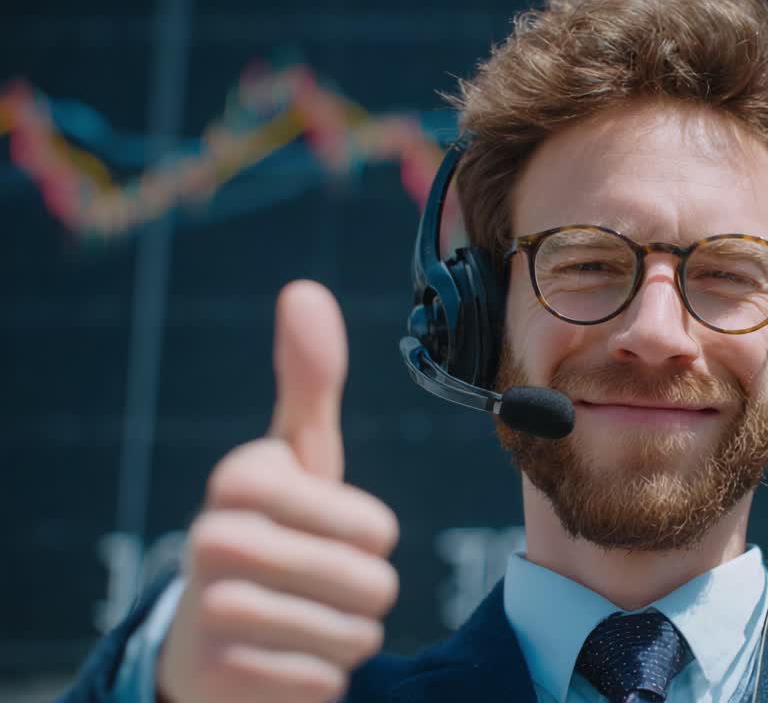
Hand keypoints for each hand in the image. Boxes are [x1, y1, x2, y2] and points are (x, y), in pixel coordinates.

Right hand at [156, 281, 399, 702]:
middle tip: (313, 585)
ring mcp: (212, 613)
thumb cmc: (272, 531)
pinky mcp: (220, 679)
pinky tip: (275, 660)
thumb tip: (304, 290)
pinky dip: (316, 679)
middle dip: (361, 595)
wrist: (204, 635)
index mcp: (242, 478)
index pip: (378, 529)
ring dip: (342, 638)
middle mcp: (214, 538)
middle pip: (374, 587)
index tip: (321, 530)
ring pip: (355, 638)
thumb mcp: (294, 456)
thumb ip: (309, 380)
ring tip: (295, 621)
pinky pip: (325, 684)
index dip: (368, 539)